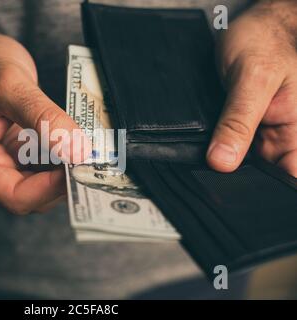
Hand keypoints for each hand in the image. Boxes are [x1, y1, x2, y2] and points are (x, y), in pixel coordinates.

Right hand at [0, 29, 89, 213]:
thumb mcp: (10, 84)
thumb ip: (42, 117)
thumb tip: (77, 151)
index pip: (15, 196)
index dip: (50, 188)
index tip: (79, 166)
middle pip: (32, 197)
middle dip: (63, 181)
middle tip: (91, 158)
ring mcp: (5, 164)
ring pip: (44, 185)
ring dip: (67, 170)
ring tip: (88, 148)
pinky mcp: (20, 155)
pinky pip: (47, 167)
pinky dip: (64, 157)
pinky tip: (77, 141)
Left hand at [207, 0, 296, 176]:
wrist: (251, 26)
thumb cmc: (265, 42)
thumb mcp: (252, 81)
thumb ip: (238, 122)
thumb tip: (222, 162)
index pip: (288, 175)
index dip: (264, 186)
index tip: (235, 184)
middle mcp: (282, 136)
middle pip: (261, 172)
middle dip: (236, 172)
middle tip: (216, 163)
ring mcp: (261, 133)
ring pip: (240, 160)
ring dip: (224, 158)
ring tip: (213, 145)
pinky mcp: (242, 127)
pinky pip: (228, 145)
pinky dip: (217, 146)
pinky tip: (209, 141)